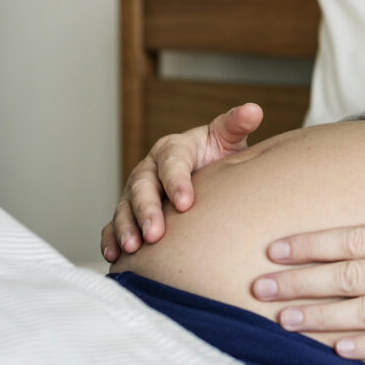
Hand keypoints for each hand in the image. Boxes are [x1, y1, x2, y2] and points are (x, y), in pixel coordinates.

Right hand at [101, 102, 262, 261]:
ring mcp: (136, 191)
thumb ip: (237, 125)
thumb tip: (253, 109)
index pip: (172, 163)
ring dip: (127, 227)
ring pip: (125, 207)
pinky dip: (111, 238)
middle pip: (142, 187)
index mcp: (174, 149)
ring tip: (134, 247)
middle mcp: (150, 168)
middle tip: (155, 233)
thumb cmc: (217, 155)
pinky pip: (113, 224)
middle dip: (147, 210)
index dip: (176, 182)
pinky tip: (114, 255)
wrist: (206, 171)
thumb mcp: (227, 138)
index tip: (186, 203)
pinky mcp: (129, 211)